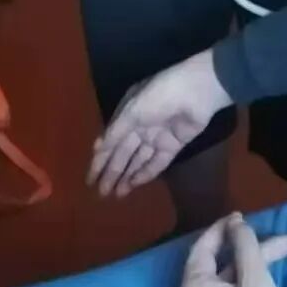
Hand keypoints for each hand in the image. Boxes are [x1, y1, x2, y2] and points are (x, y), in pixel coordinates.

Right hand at [88, 51, 231, 196]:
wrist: (198, 91)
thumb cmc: (159, 95)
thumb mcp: (132, 111)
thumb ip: (115, 133)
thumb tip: (98, 150)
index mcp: (128, 111)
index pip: (110, 140)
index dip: (99, 160)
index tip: (89, 179)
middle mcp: (140, 124)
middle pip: (123, 153)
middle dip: (111, 172)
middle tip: (101, 194)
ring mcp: (157, 135)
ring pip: (138, 160)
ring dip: (126, 176)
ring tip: (115, 194)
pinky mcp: (173, 145)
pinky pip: (156, 163)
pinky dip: (145, 173)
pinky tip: (133, 185)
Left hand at [178, 213, 286, 286]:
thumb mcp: (255, 283)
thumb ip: (245, 247)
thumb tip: (237, 224)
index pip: (202, 247)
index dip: (224, 228)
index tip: (245, 216)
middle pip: (219, 264)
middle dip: (250, 248)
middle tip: (282, 240)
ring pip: (228, 282)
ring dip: (255, 265)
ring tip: (286, 255)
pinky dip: (249, 284)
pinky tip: (270, 281)